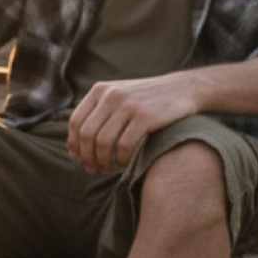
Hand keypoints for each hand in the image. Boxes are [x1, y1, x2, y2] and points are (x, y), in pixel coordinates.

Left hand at [66, 73, 197, 172]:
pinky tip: (123, 163)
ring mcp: (127, 105)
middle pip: (86, 134)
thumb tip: (75, 147)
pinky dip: (120, 159)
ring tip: (107, 169)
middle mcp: (110, 95)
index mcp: (99, 90)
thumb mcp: (118, 97)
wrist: (183, 89)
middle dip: (87, 156)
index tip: (78, 158)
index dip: (74, 143)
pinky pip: (124, 145)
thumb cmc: (146, 100)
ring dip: (102, 161)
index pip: (75, 122)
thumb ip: (97, 114)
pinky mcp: (145, 116)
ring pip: (102, 141)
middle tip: (93, 169)